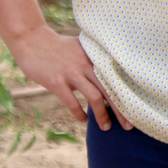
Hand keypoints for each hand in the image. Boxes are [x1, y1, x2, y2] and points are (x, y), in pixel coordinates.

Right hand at [9, 25, 132, 131]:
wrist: (32, 40)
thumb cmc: (58, 46)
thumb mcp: (81, 48)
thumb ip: (94, 59)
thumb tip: (109, 72)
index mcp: (95, 57)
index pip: (116, 78)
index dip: (126, 95)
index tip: (136, 109)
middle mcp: (87, 65)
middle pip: (110, 90)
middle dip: (121, 110)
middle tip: (129, 126)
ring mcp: (72, 73)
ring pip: (95, 98)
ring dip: (102, 115)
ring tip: (106, 127)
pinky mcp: (57, 82)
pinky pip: (72, 102)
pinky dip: (79, 113)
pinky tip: (83, 120)